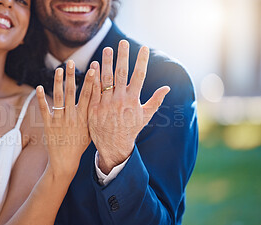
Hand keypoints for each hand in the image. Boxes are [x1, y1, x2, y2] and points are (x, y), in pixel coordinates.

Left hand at [36, 60, 94, 178]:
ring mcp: (59, 121)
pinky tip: (39, 87)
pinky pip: (44, 109)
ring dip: (58, 82)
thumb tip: (100, 101)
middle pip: (72, 93)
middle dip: (72, 76)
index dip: (91, 81)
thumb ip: (93, 116)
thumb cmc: (80, 146)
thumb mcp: (90, 131)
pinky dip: (41, 98)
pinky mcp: (48, 125)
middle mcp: (72, 117)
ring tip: (58, 69)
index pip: (89, 96)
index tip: (93, 68)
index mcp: (84, 118)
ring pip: (59, 98)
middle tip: (71, 62)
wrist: (65, 162)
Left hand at [88, 41, 170, 173]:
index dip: (141, 61)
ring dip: (106, 63)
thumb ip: (155, 101)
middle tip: (122, 42)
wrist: (113, 147)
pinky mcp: (94, 108)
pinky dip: (93, 77)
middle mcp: (120, 101)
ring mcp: (106, 104)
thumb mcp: (145, 117)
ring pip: (106, 79)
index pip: (139, 76)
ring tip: (107, 49)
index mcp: (133, 101)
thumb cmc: (130, 130)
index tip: (143, 48)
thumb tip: (167, 88)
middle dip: (123, 57)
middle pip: (121, 74)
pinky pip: (93, 90)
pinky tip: (94, 65)